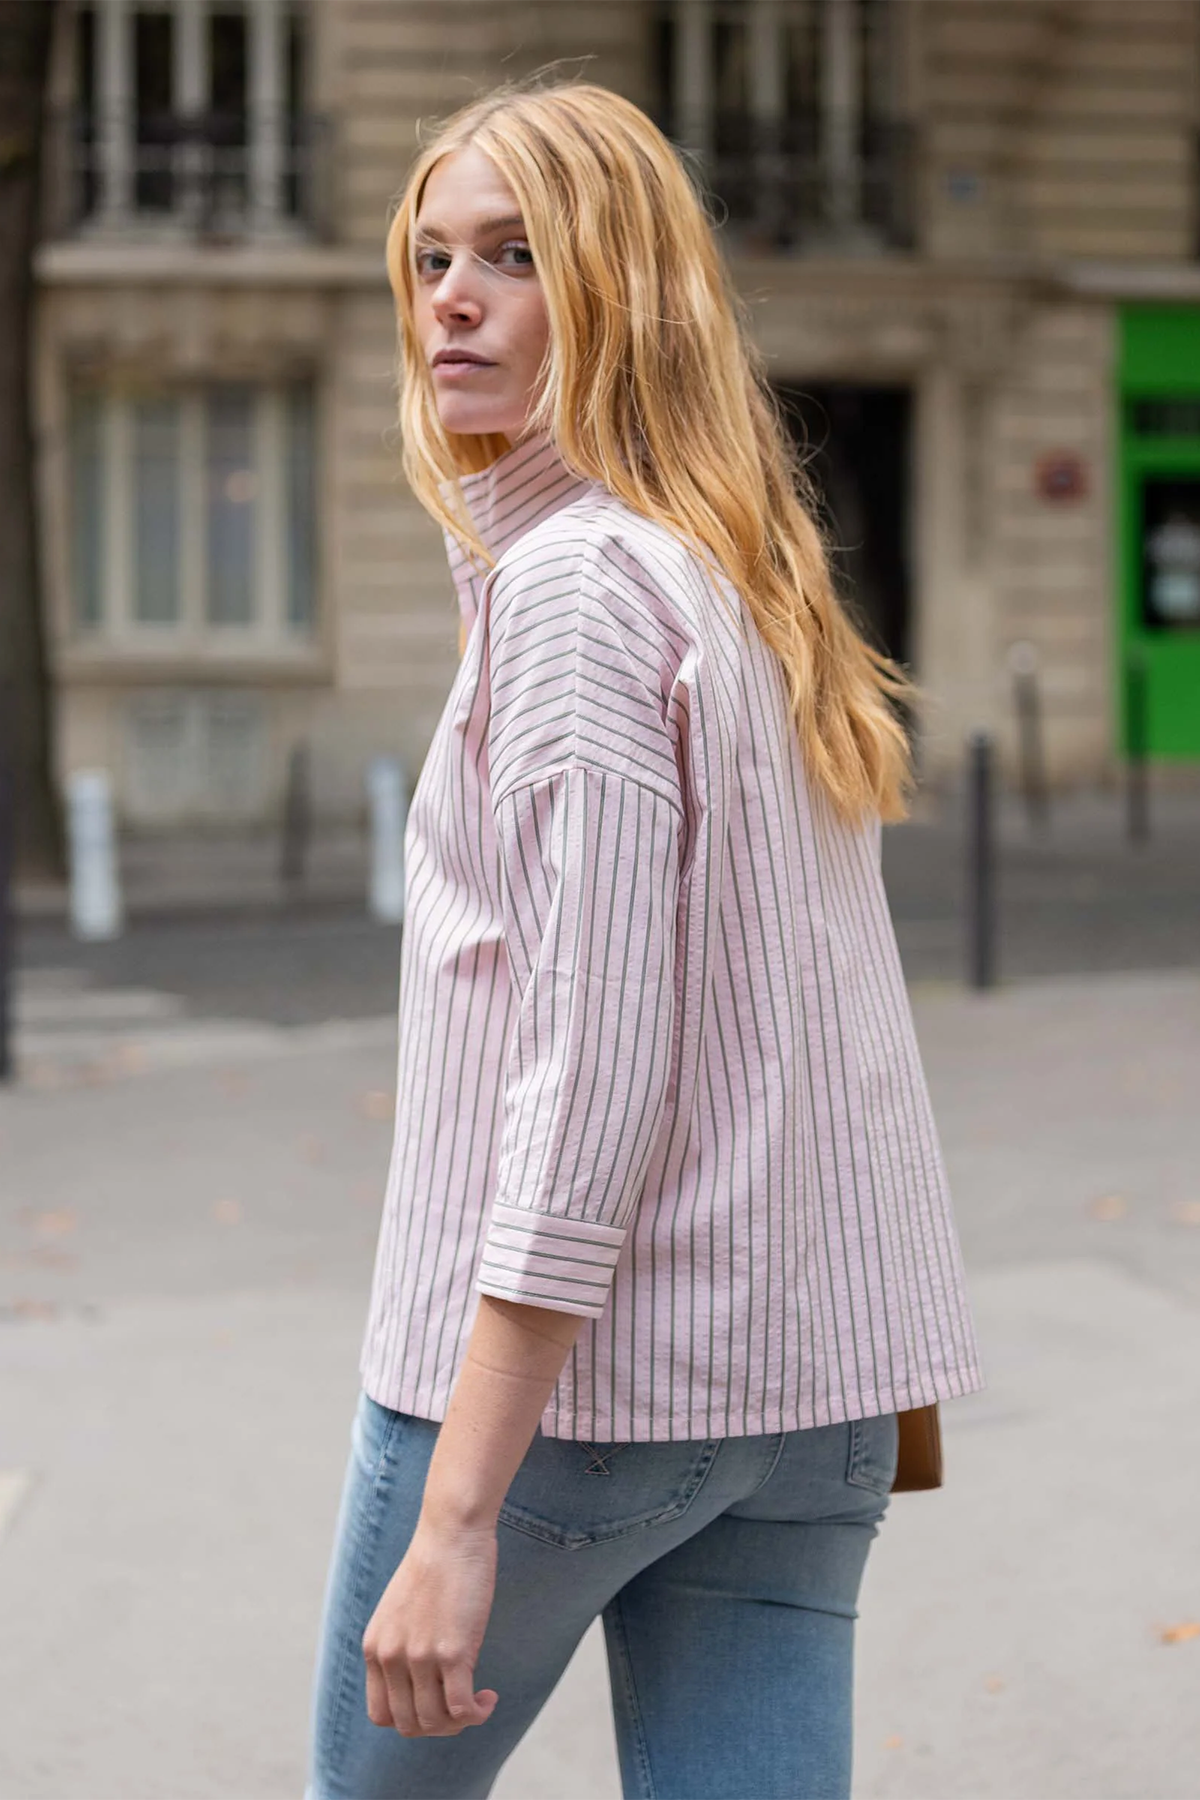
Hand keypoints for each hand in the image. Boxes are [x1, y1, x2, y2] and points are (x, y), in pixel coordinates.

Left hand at [362, 1517, 499, 1737]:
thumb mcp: (400, 1611)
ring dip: (460, 1723)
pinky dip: (477, 1714)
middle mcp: (391, 1657)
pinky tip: (488, 1697)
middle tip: (462, 1706)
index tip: (435, 1704)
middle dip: (439, 1726)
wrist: (452, 1533)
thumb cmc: (434, 1566)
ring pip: (436, 1722)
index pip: (381, 1716)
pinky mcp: (452, 1651)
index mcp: (374, 1648)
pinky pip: (462, 1708)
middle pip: (409, 1725)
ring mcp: (420, 1656)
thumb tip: (420, 1684)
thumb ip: (400, 1645)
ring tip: (478, 1702)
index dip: (410, 1720)